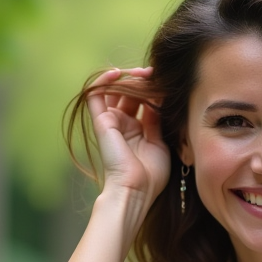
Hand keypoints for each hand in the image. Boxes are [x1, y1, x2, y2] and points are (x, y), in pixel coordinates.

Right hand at [86, 67, 170, 204]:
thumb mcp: (160, 141)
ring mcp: (111, 122)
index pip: (144, 102)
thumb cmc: (151, 174)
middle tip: (154, 74)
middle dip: (142, 82)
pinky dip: (104, 81)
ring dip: (128, 79)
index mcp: (137, 130)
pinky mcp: (101, 121)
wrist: (136, 189)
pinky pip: (96, 95)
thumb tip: (159, 97)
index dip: (153, 90)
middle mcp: (123, 124)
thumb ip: (157, 119)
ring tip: (142, 73)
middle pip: (130, 94)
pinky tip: (118, 73)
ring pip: (116, 91)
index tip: (165, 82)